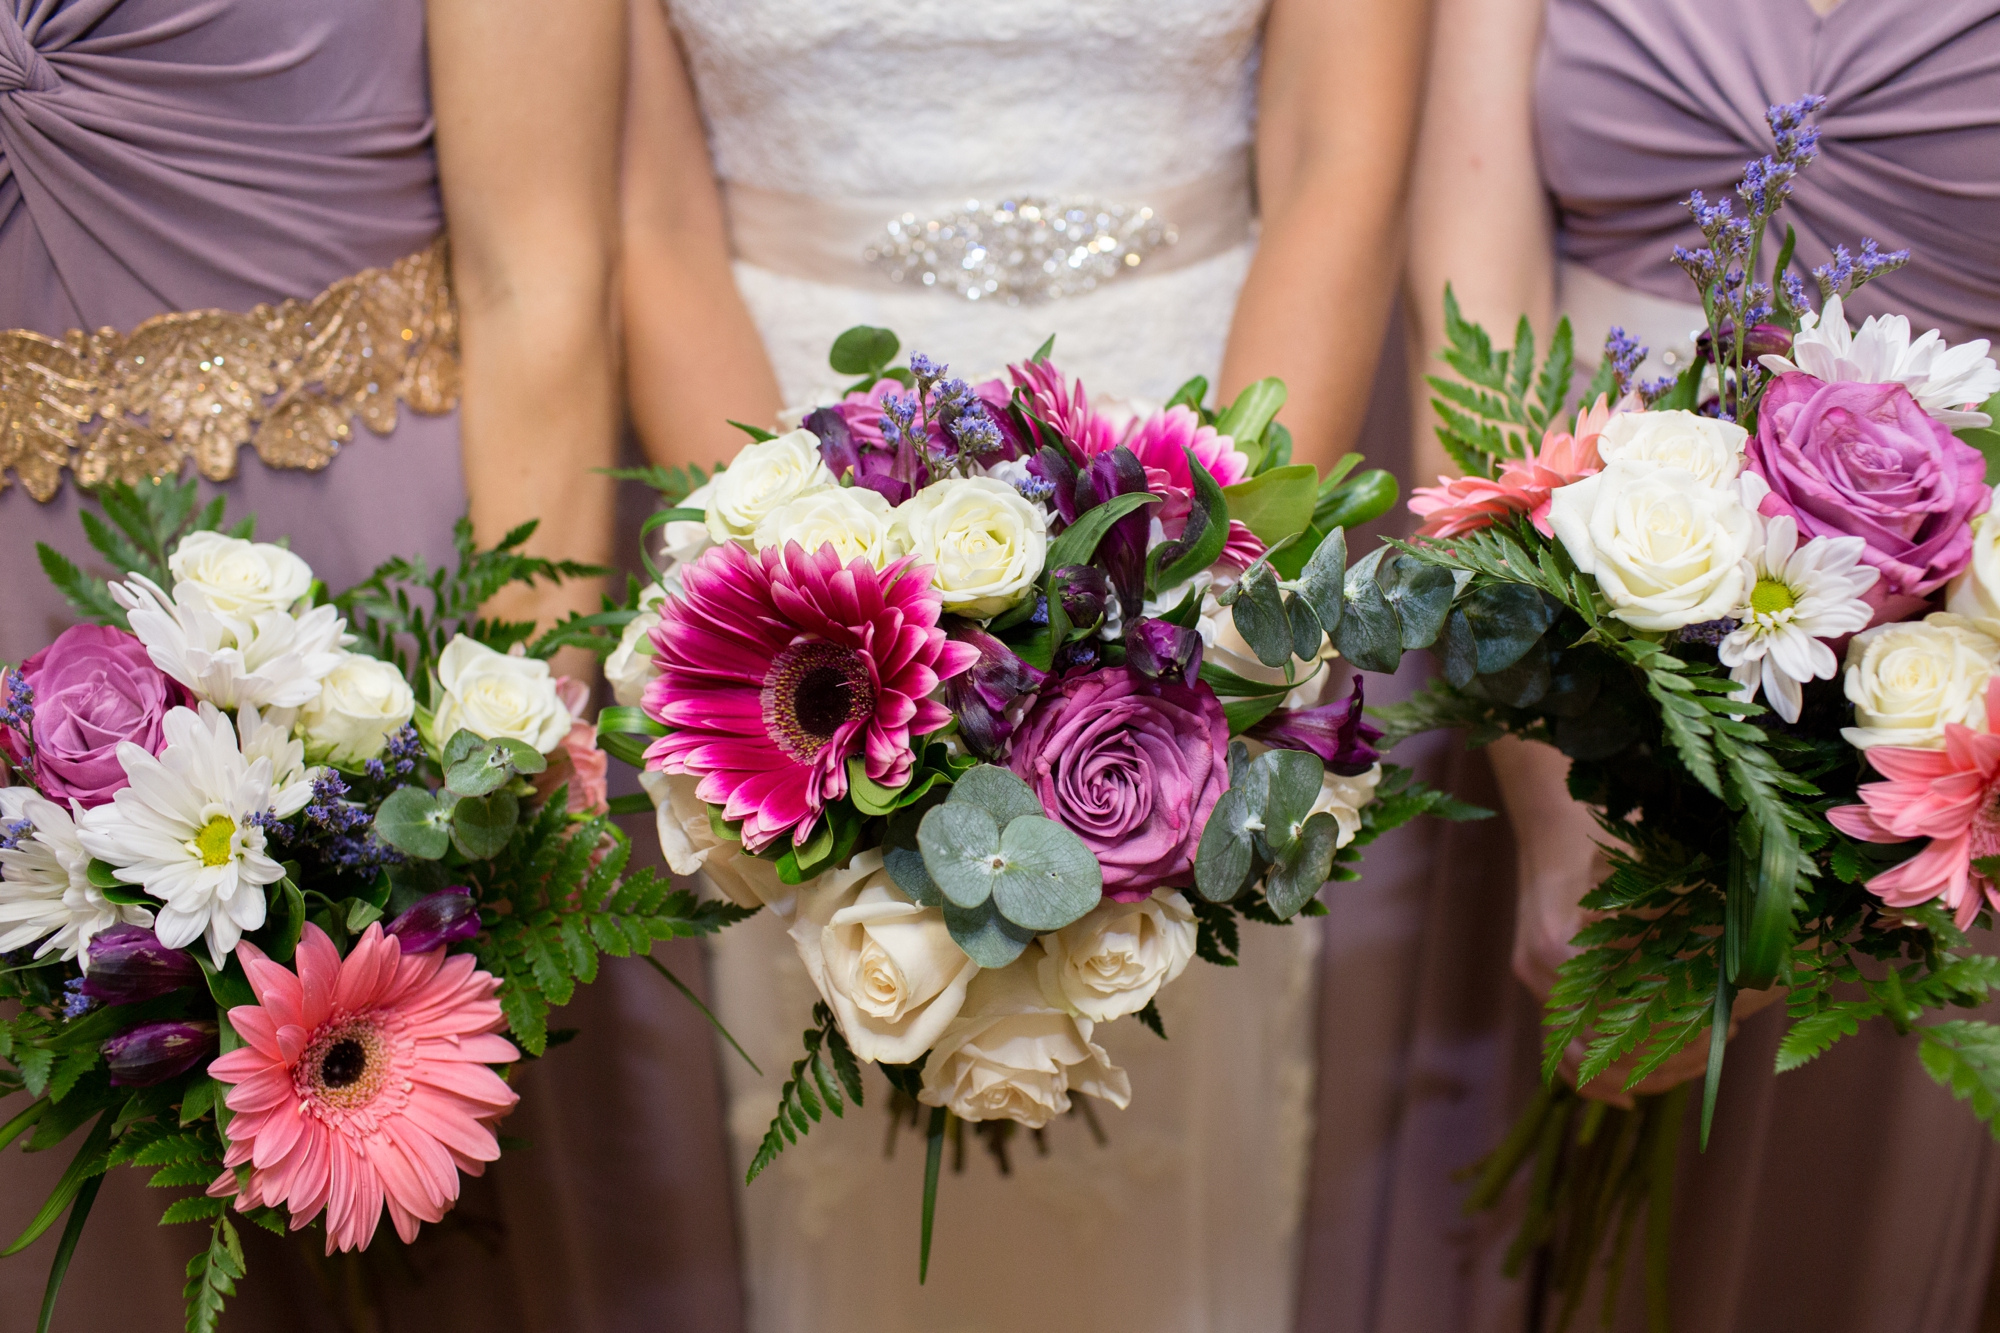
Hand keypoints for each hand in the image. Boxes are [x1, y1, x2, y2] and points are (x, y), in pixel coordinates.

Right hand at [1491, 736, 1781, 1107]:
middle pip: (1608, 1050)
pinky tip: (1631, 1095)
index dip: (1681, 1035)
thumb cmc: (1610, 826)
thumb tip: (1760, 969)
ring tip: (1696, 1064)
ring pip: (1584, 1059)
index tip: (1729, 1028)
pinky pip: (1561, 1050)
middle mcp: (1543, 970)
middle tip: (1723, 1044)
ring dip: (1642, 1071)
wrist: (1553, 814)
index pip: (1626, 1021)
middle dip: (1672, 1058)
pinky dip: (1595, 1080)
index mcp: (1564, 944)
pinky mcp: (1536, 981)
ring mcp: (1535, 979)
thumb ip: (1690, 913)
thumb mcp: (1652, 863)